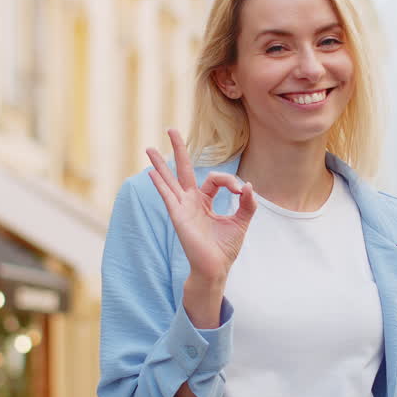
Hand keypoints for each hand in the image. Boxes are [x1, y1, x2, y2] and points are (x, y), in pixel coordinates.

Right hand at [146, 129, 256, 286]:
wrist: (215, 268)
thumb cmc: (225, 248)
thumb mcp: (241, 222)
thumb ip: (247, 204)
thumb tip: (248, 185)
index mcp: (205, 201)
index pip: (215, 179)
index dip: (230, 181)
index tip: (240, 191)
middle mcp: (191, 202)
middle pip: (183, 169)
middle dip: (178, 149)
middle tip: (171, 129)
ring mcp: (182, 208)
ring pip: (170, 180)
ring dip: (159, 164)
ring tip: (148, 148)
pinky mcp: (178, 216)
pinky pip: (167, 196)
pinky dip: (160, 183)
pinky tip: (152, 172)